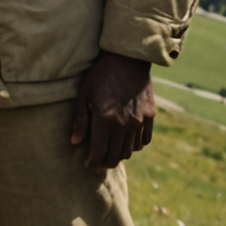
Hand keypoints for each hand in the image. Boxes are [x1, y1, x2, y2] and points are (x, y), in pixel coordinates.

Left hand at [71, 51, 154, 170]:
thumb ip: (81, 121)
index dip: (93, 162)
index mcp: (105, 119)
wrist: (126, 59)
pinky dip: (136, 146)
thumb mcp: (84, 95)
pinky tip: (127, 144)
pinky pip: (144, 140)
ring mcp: (139, 121)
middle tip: (98, 165)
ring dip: (120, 155)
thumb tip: (75, 142)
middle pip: (117, 155)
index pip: (99, 151)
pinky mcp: (150, 115)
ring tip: (111, 155)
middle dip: (106, 163)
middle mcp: (124, 124)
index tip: (89, 165)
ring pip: (131, 150)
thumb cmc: (100, 75)